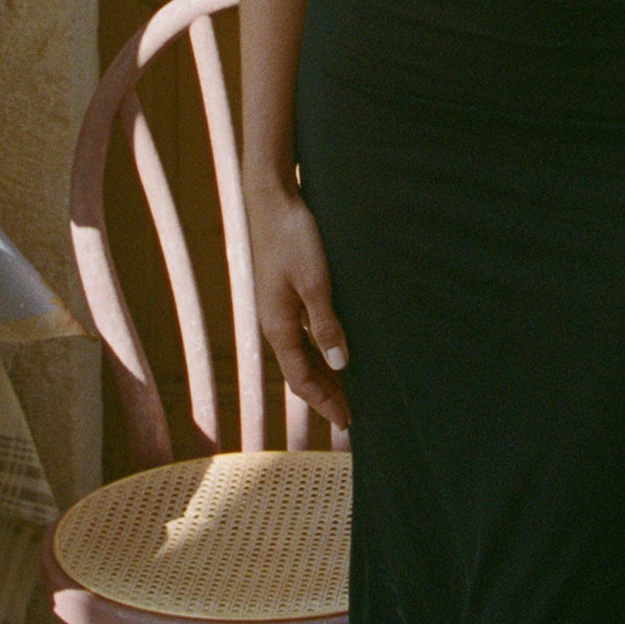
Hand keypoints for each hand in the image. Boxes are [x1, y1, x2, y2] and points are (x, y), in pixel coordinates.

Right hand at [248, 180, 350, 430]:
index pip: (301, 379)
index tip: (347, 423)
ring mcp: (280, 308)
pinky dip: (322, 350)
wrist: (273, 200)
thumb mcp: (315, 283)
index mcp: (278, 327)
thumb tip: (341, 365)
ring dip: (325, 374)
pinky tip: (337, 351)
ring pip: (304, 354)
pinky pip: (305, 334)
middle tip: (351, 417)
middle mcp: (276, 323)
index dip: (325, 403)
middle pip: (302, 371)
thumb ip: (327, 324)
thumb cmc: (294, 238)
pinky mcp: (287, 292)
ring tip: (348, 392)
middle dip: (326, 395)